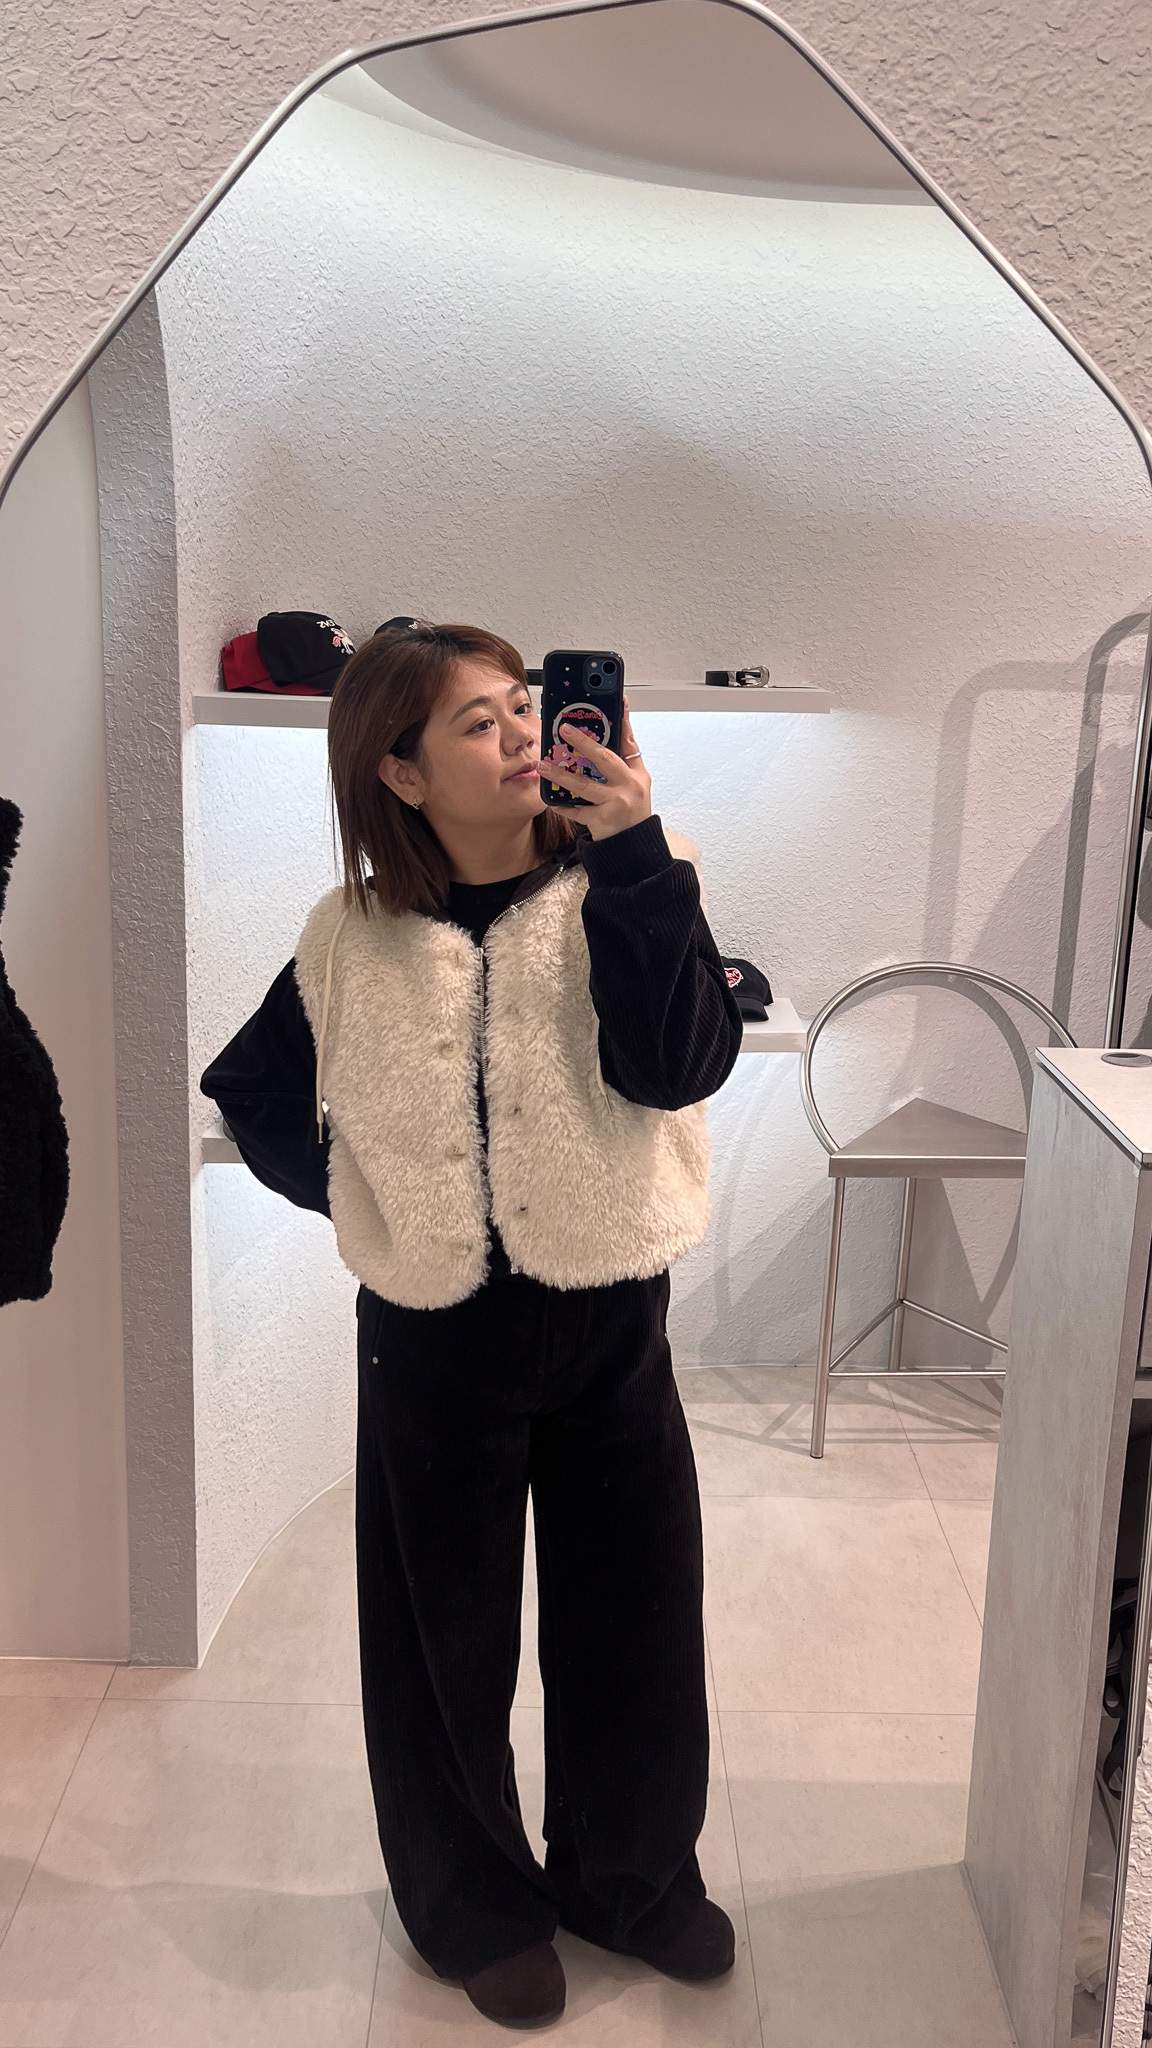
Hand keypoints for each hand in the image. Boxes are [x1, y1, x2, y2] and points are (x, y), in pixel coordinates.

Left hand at [537, 695, 650, 839]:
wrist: (635, 848)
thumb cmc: (632, 816)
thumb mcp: (636, 787)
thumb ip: (622, 766)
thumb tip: (602, 742)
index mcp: (637, 775)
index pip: (629, 742)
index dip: (623, 720)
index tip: (617, 700)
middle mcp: (629, 786)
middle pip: (604, 758)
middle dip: (583, 741)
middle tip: (565, 729)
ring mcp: (616, 803)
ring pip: (584, 785)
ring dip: (561, 774)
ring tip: (544, 766)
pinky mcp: (603, 820)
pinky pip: (577, 811)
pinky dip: (563, 806)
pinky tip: (551, 801)